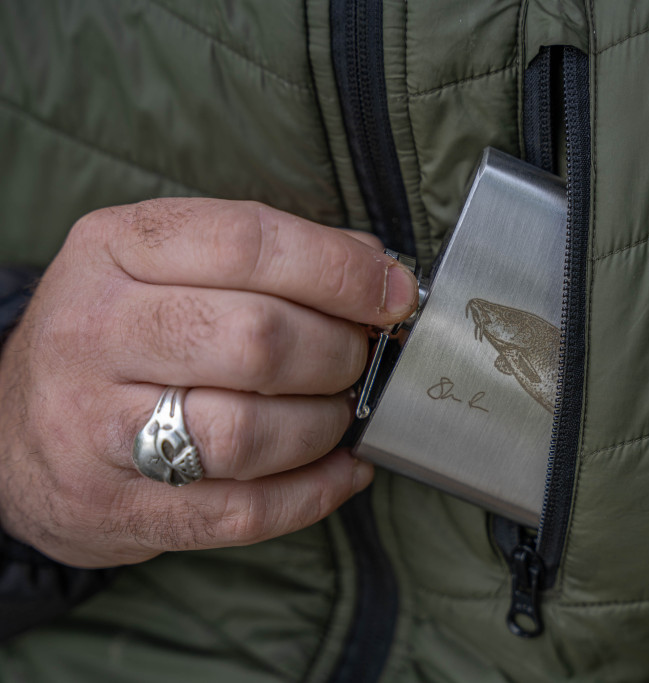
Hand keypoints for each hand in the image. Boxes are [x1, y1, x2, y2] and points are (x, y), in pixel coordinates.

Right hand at [0, 198, 418, 566]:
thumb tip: (380, 268)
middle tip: (357, 360)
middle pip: (258, 340)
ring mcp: (93, 428)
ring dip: (325, 426)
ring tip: (339, 414)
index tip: (395, 295)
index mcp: (115, 248)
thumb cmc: (122, 333)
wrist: (13, 428)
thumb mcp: (167, 263)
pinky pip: (243, 512)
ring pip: (250, 433)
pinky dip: (315, 493)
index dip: (341, 270)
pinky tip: (342, 470)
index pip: (248, 243)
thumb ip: (271, 255)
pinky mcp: (114, 508)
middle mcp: (94, 331)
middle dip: (338, 353)